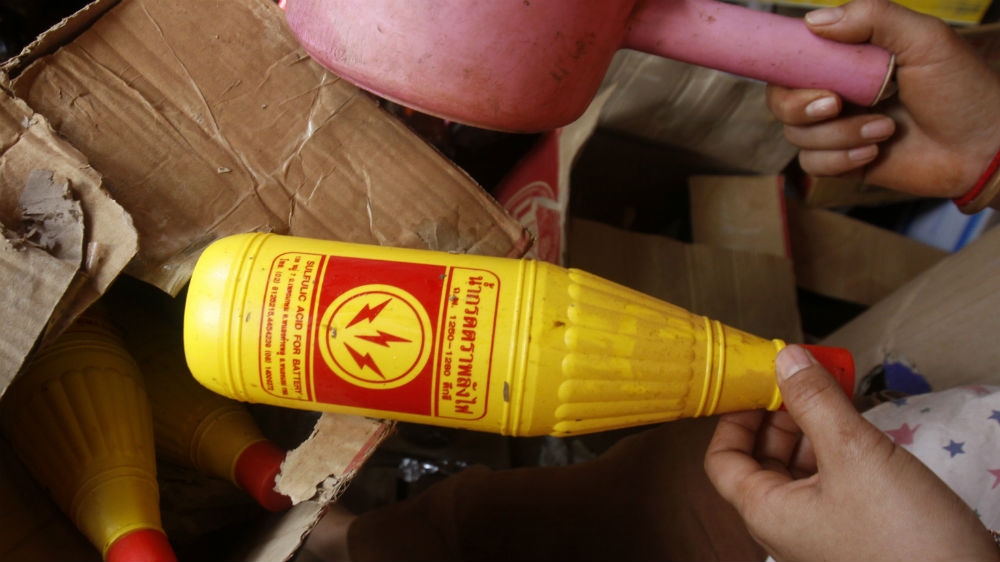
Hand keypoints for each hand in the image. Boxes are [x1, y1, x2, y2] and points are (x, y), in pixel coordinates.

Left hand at [704, 345, 999, 561]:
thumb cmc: (905, 539)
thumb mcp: (854, 454)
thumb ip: (815, 402)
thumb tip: (786, 359)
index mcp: (767, 513)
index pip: (722, 460)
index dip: (736, 417)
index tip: (756, 383)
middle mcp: (785, 525)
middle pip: (761, 459)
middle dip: (781, 415)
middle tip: (805, 380)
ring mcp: (819, 530)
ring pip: (799, 468)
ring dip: (812, 429)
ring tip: (836, 398)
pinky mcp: (854, 531)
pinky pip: (830, 482)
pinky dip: (837, 450)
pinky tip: (859, 431)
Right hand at [767, 0, 999, 198]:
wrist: (984, 148)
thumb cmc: (963, 89)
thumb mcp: (925, 39)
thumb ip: (874, 17)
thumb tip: (814, 20)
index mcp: (851, 58)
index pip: (795, 57)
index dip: (784, 65)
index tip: (796, 71)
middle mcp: (838, 91)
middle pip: (780, 100)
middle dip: (799, 106)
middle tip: (834, 105)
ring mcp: (838, 127)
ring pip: (797, 134)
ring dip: (839, 134)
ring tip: (885, 129)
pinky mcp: (843, 160)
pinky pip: (812, 163)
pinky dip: (841, 158)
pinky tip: (876, 151)